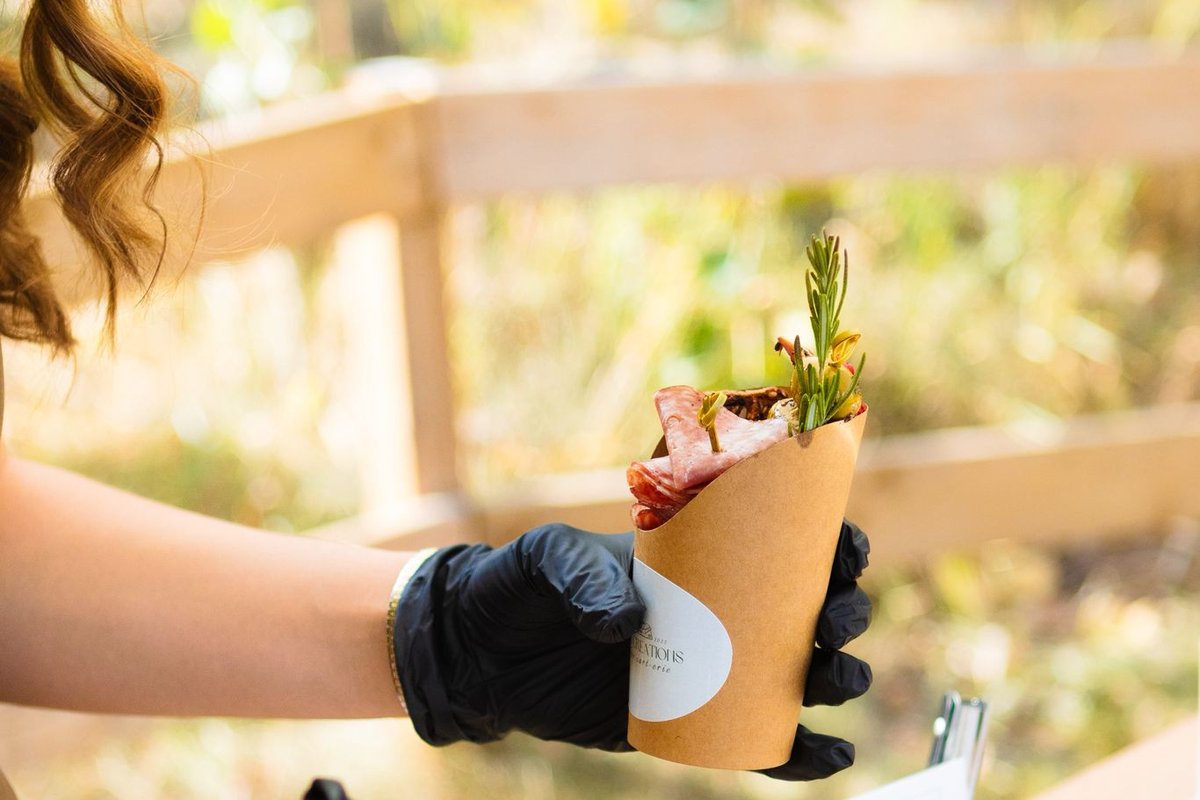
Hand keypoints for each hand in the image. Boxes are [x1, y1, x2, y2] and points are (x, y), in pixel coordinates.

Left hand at [393, 521, 871, 778]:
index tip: (847, 554)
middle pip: (809, 609)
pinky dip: (801, 755)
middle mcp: (718, 610)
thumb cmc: (521, 589)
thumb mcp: (548, 561)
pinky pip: (761, 742)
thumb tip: (627, 624)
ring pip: (800, 675)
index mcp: (699, 556)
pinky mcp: (695, 720)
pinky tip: (831, 758)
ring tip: (835, 683)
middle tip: (834, 624)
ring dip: (837, 678)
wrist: (483, 656)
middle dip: (845, 614)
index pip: (782, 542)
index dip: (831, 545)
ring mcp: (711, 667)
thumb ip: (581, 578)